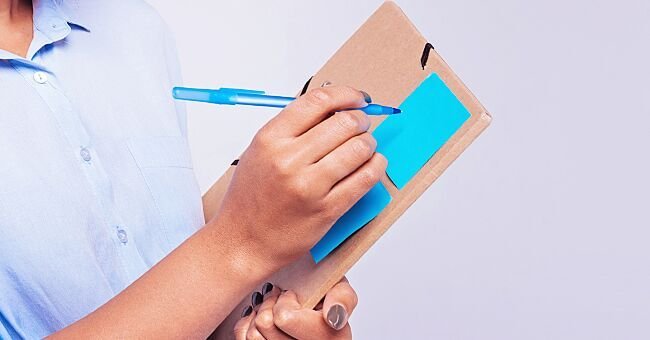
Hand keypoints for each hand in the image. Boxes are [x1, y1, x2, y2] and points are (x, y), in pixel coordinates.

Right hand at [215, 86, 386, 270]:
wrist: (243, 242)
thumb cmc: (251, 197)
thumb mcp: (259, 152)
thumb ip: (292, 128)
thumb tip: (334, 107)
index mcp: (270, 139)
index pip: (318, 101)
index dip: (346, 94)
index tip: (358, 98)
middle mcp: (289, 159)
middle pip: (344, 122)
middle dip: (361, 119)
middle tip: (362, 123)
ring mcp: (310, 186)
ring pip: (359, 148)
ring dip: (369, 143)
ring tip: (365, 146)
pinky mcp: (327, 210)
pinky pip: (365, 179)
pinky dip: (376, 166)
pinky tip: (373, 163)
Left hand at [234, 279, 356, 339]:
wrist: (310, 302)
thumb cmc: (323, 295)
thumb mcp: (340, 288)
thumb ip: (342, 298)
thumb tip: (333, 316)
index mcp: (331, 338)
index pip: (283, 318)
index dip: (286, 300)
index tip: (294, 294)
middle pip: (265, 324)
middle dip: (271, 304)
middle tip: (282, 298)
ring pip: (253, 334)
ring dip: (260, 313)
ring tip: (273, 308)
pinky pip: (244, 338)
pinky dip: (248, 324)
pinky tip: (263, 319)